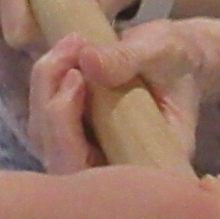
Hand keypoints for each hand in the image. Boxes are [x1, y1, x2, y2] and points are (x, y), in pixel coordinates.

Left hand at [25, 20, 219, 172]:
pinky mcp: (74, 138)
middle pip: (59, 159)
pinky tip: (67, 51)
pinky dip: (46, 81)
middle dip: (52, 100)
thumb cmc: (175, 59)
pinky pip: (44, 119)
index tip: (78, 77)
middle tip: (73, 50)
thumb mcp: (161, 50)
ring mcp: (90, 157)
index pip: (95, 174)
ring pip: (44, 138)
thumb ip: (128, 58)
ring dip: (46, 85)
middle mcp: (116, 172)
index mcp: (149, 164)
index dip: (68, 133)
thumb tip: (88, 62)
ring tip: (73, 44)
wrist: (173, 58)